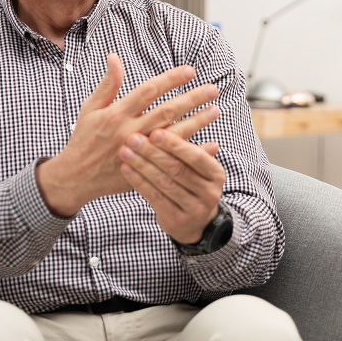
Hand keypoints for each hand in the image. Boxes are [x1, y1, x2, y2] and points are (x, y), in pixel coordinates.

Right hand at [37, 53, 219, 215]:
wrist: (76, 177)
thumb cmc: (83, 138)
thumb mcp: (90, 108)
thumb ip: (107, 84)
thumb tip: (115, 57)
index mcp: (116, 114)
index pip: (148, 91)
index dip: (170, 80)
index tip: (190, 71)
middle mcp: (130, 132)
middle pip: (166, 111)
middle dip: (191, 99)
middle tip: (212, 89)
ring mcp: (139, 152)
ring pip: (174, 135)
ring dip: (197, 122)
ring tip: (215, 111)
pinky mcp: (145, 169)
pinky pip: (175, 161)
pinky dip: (194, 152)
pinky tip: (212, 144)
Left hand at [118, 127, 225, 244]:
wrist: (194, 223)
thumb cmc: (191, 183)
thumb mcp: (196, 167)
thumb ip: (187, 147)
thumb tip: (179, 118)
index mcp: (216, 174)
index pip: (195, 157)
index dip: (175, 144)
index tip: (154, 131)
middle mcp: (209, 193)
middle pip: (177, 169)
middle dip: (153, 152)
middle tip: (132, 138)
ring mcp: (194, 210)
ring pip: (164, 183)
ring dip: (142, 165)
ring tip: (124, 151)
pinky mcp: (176, 221)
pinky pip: (154, 197)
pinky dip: (138, 181)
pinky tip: (126, 169)